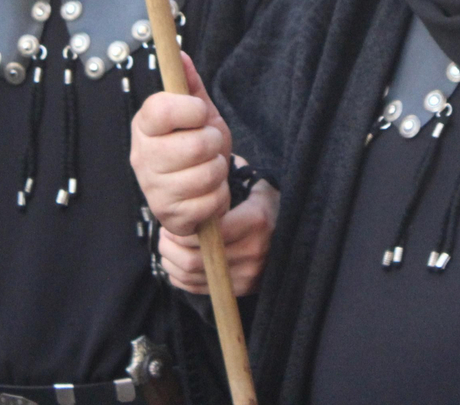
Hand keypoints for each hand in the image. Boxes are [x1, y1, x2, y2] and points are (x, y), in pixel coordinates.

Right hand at [130, 53, 232, 236]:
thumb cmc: (194, 146)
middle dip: (213, 143)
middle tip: (208, 145)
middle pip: (195, 145)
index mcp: (144, 126)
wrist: (195, 191)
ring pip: (207, 174)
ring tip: (207, 168)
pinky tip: (206, 192)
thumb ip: (189, 84)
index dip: (190, 109)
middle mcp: (142, 157)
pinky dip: (217, 196)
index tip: (199, 112)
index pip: (162, 110)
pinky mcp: (169, 216)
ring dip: (217, 170)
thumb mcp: (196, 113)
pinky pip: (211, 201)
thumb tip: (180, 53)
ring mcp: (153, 190)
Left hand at [158, 175, 276, 295]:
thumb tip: (199, 168)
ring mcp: (249, 274)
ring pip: (195, 276)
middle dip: (171, 247)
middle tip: (163, 235)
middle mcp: (254, 251)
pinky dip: (181, 277)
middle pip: (196, 259)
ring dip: (172, 262)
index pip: (209, 233)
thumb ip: (230, 175)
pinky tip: (177, 262)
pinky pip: (201, 289)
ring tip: (168, 247)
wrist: (296, 237)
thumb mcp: (257, 184)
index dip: (183, 231)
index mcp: (257, 220)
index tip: (171, 222)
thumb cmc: (268, 205)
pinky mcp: (243, 289)